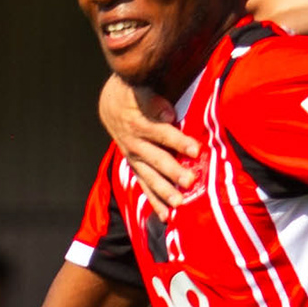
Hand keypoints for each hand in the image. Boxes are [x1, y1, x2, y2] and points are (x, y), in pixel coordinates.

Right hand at [104, 80, 199, 206]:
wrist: (111, 105)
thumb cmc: (133, 95)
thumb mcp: (140, 90)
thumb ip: (154, 101)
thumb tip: (169, 115)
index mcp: (139, 124)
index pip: (161, 133)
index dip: (178, 141)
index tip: (196, 149)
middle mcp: (135, 144)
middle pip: (156, 159)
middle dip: (173, 172)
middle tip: (190, 182)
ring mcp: (134, 159)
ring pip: (149, 178)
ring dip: (164, 192)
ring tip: (178, 204)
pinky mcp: (136, 168)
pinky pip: (144, 187)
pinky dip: (155, 202)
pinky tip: (166, 216)